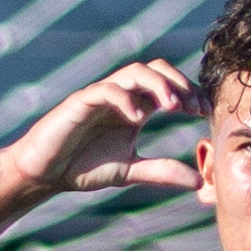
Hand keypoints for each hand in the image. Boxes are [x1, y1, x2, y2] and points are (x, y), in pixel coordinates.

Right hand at [10, 61, 206, 196]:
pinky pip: (105, 90)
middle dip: (179, 83)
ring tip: (173, 106)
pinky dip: (124, 99)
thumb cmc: (83, 166)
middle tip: (194, 107)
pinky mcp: (80, 102)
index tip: (205, 112)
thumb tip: (198, 181)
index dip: (190, 93)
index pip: (169, 86)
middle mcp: (121, 96)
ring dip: (158, 85)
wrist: (44, 173)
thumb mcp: (130, 170)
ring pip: (134, 72)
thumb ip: (162, 171)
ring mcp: (101, 95)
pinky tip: (138, 118)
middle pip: (156, 69)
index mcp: (134, 107)